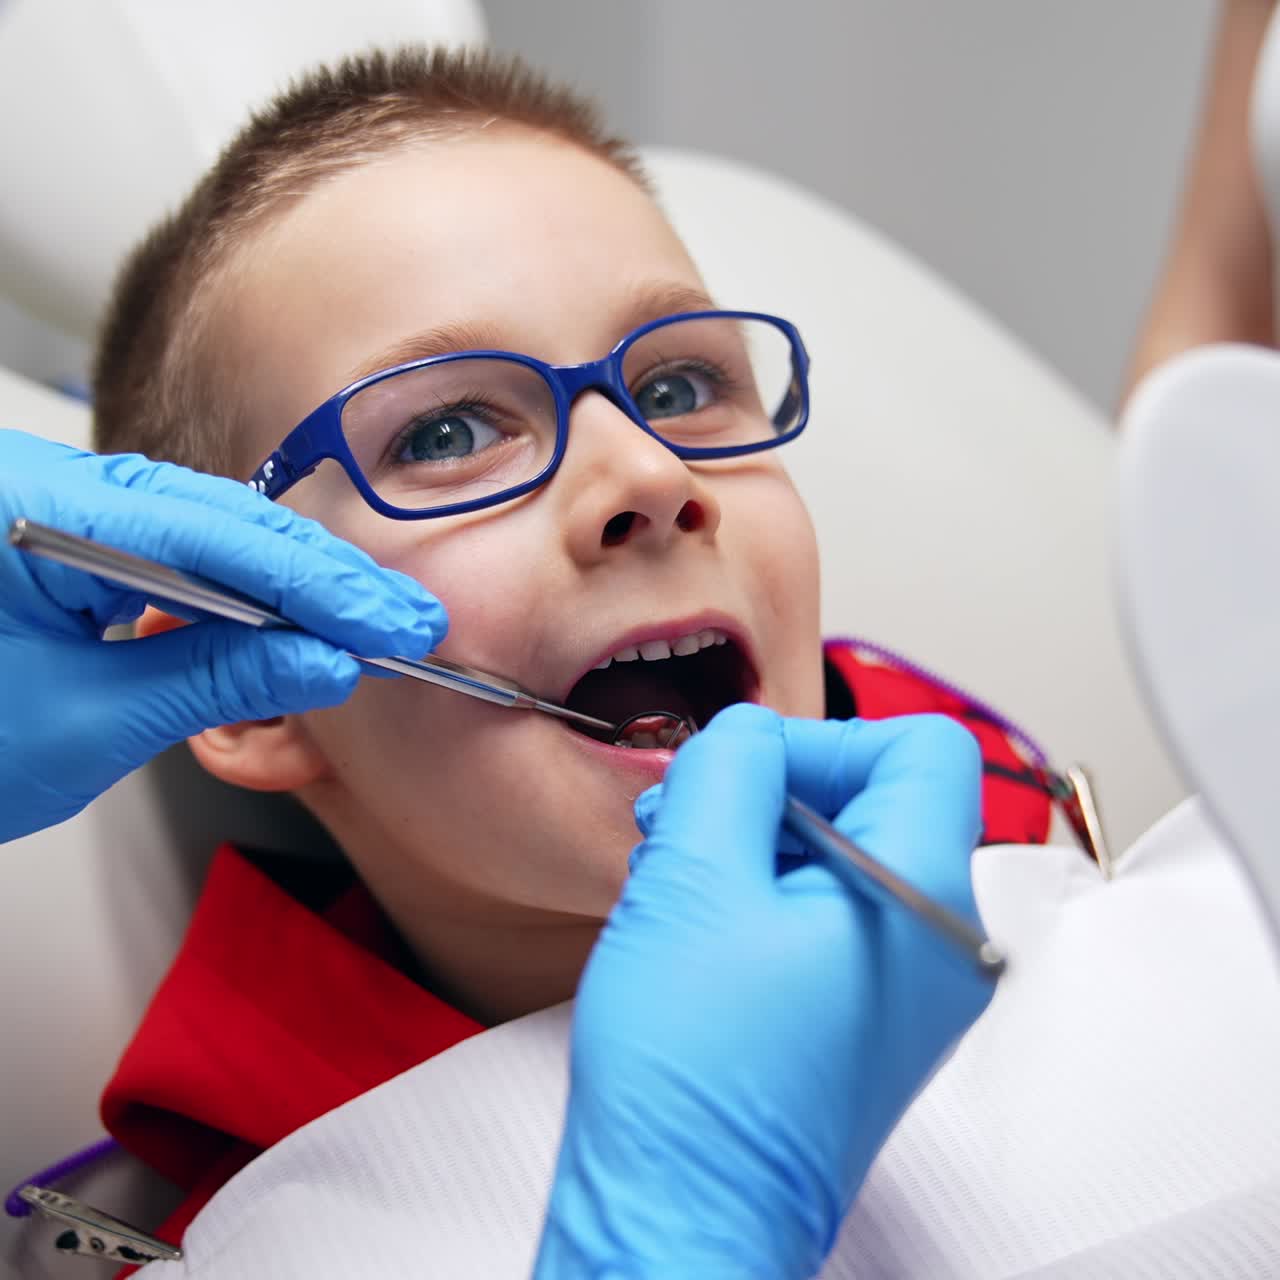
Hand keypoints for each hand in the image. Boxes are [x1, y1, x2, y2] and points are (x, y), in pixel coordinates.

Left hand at [0, 429, 446, 841]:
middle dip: (320, 578)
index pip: (214, 537)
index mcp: (31, 512)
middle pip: (219, 518)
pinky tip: (290, 616)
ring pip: (204, 530)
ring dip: (288, 583)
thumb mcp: (82, 725)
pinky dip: (238, 591)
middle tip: (402, 623)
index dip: (320, 585)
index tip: (391, 626)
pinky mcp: (66, 544)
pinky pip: (171, 552)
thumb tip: (323, 660)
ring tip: (364, 622)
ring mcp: (55, 512)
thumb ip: (214, 678)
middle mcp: (45, 491)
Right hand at [536, 704, 990, 1278]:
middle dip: (773, 796)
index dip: (824, 741)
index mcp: (924, 902)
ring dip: (757, 847)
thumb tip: (748, 733)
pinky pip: (832, 919)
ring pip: (846, 860)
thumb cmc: (692, 1086)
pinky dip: (764, 899)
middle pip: (880, 802)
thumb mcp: (692, 878)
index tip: (750, 773)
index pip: (922, 748)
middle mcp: (941, 950)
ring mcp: (910, 994)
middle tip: (691, 823)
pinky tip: (698, 925)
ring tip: (679, 880)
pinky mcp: (867, 1022)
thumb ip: (729, 769)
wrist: (680, 1218)